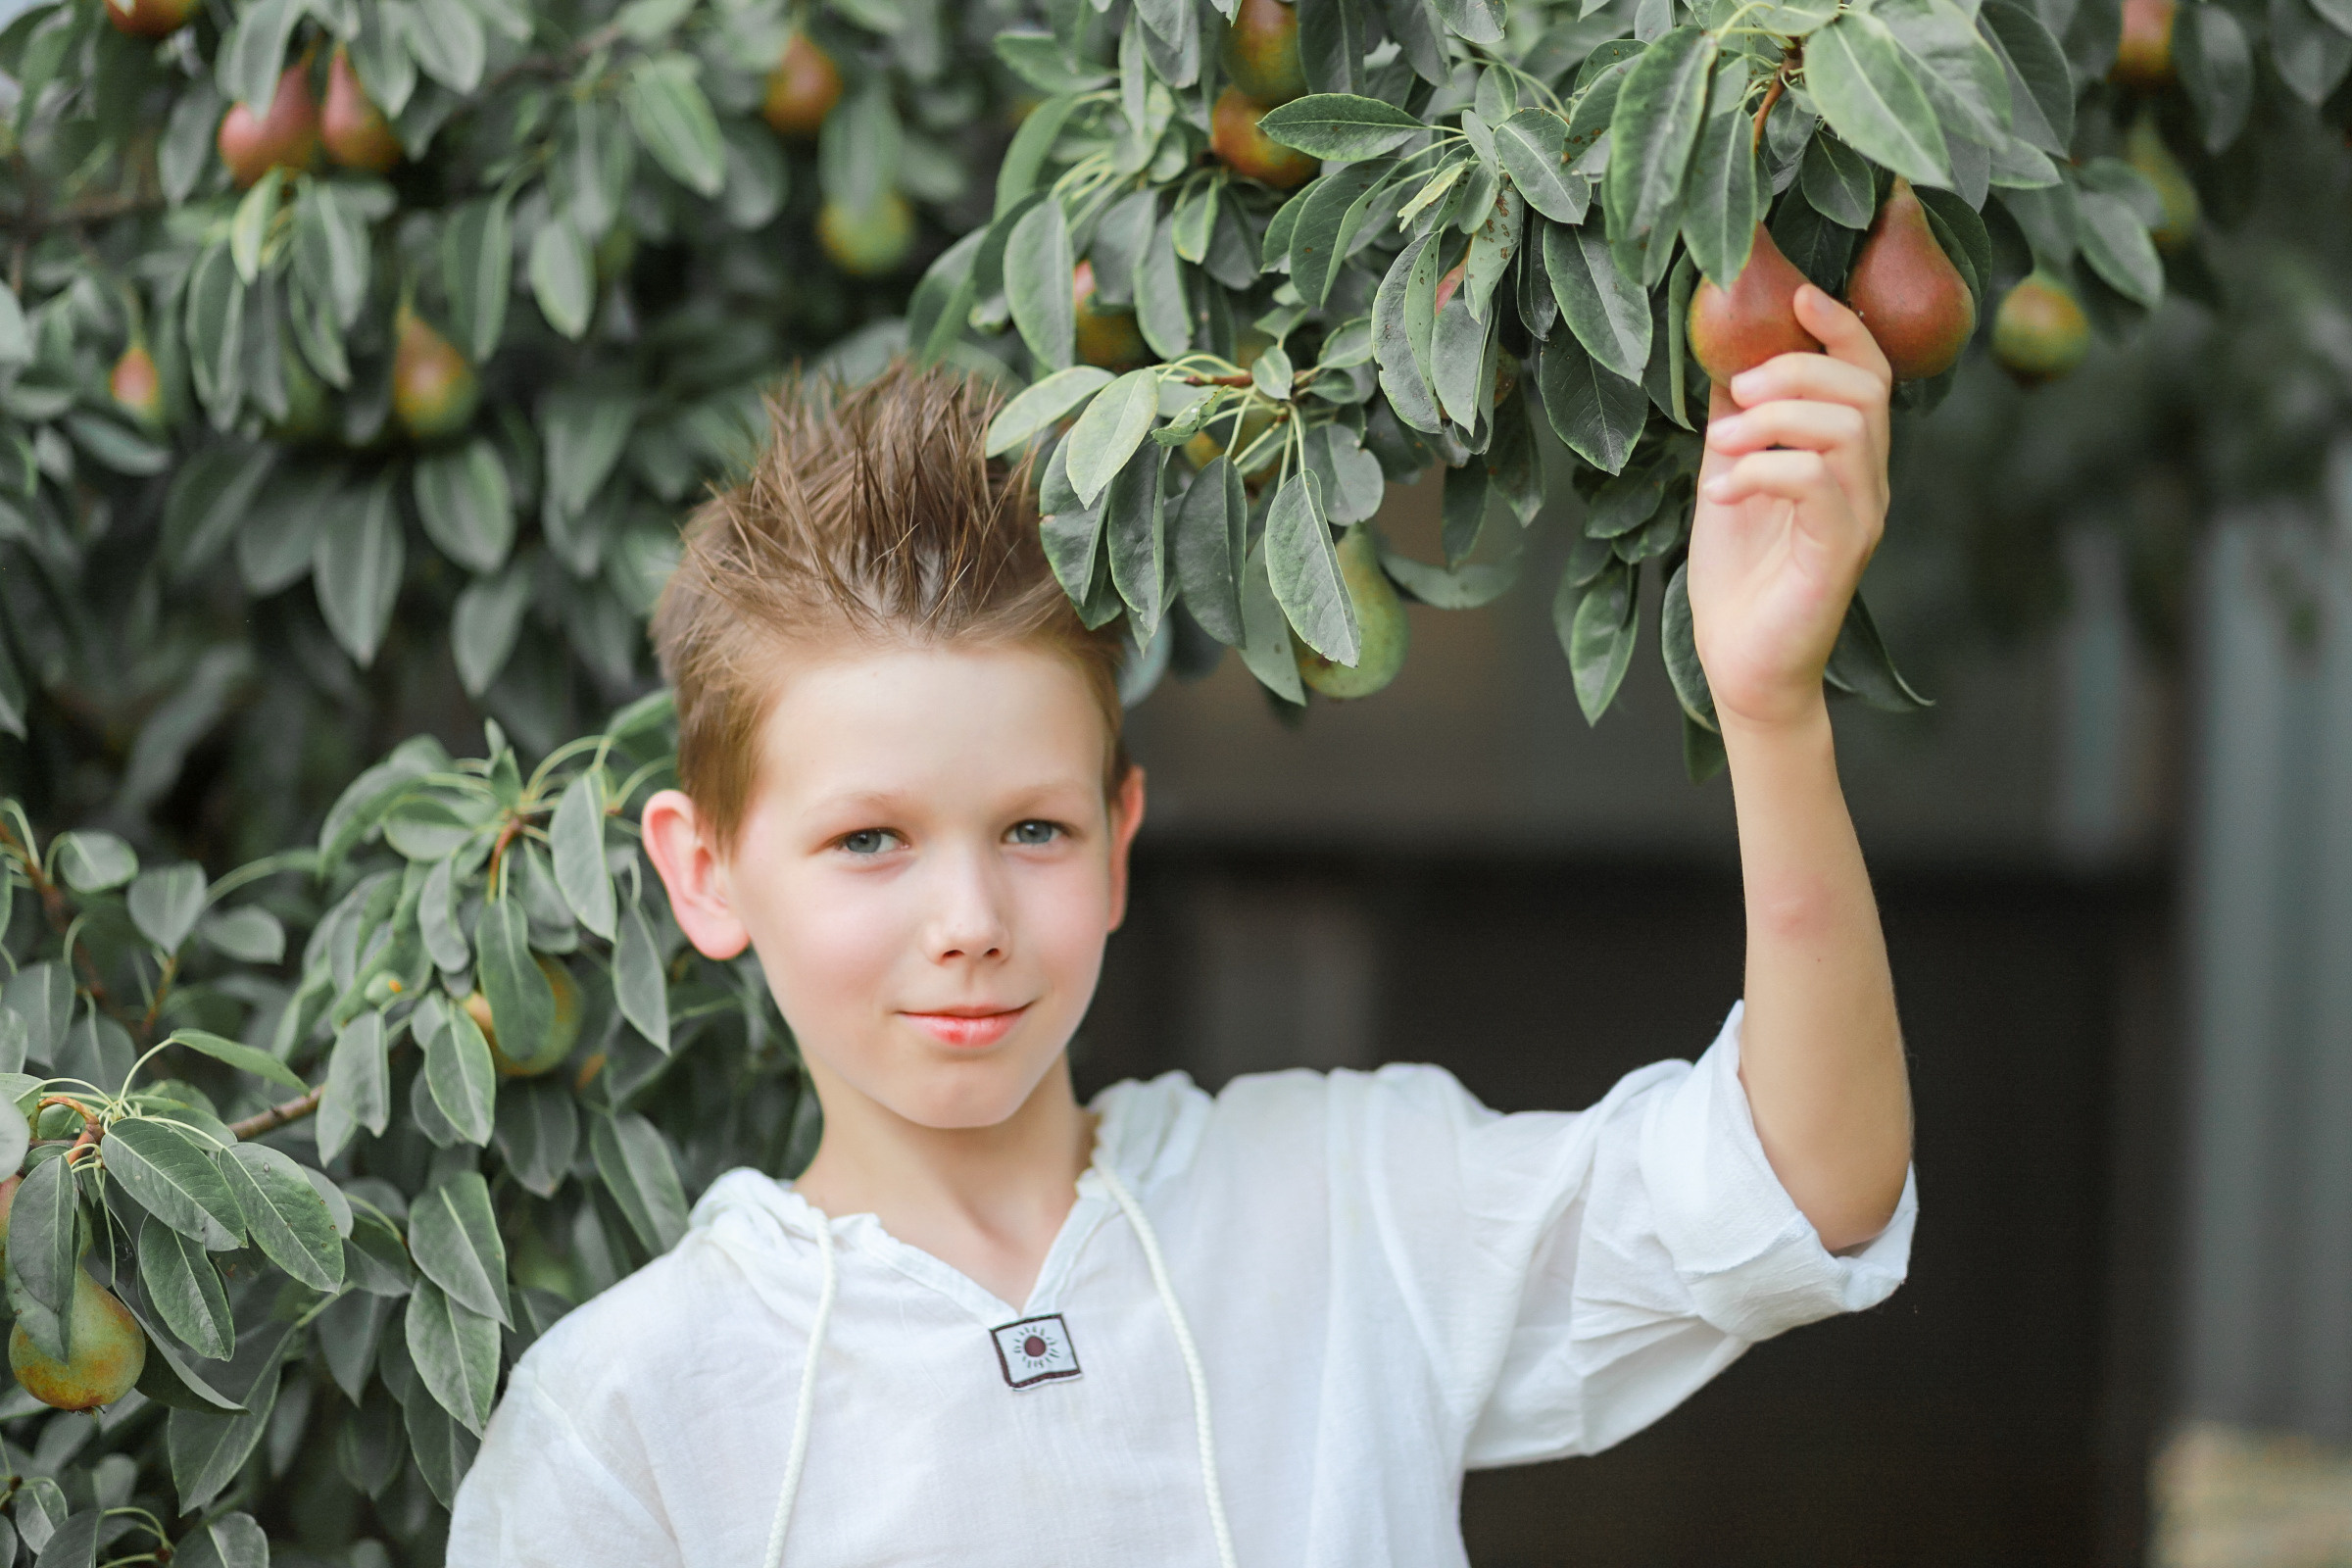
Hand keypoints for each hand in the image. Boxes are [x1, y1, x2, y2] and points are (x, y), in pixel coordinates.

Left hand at [1687, 284, 1891, 734]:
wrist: (1740, 665)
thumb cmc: (1737, 578)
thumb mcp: (1727, 480)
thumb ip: (1736, 423)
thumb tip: (1721, 358)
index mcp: (1845, 460)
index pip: (1869, 374)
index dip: (1842, 327)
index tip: (1797, 295)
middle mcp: (1867, 484)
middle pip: (1864, 389)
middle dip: (1795, 372)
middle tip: (1736, 394)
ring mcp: (1859, 518)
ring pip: (1847, 429)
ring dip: (1773, 421)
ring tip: (1719, 446)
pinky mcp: (1840, 554)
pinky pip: (1817, 484)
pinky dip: (1764, 470)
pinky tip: (1723, 489)